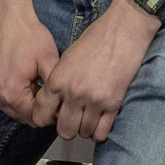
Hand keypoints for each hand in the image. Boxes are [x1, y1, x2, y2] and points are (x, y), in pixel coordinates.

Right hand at [0, 0, 59, 127]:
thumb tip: (59, 108)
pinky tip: (11, 75)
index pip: (35, 118)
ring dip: (19, 100)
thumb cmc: (28, 34)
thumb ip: (55, 90)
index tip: (53, 97)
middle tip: (41, 86)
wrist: (4, 14)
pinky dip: (3, 91)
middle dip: (33, 106)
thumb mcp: (50, 61)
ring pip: (7, 107)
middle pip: (20, 115)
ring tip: (27, 79)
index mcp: (11, 93)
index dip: (48, 110)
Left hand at [44, 0, 158, 143]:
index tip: (53, 117)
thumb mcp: (67, 58)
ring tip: (88, 119)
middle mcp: (73, 93)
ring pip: (83, 133)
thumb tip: (55, 101)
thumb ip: (59, 81)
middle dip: (66, 128)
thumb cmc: (95, 39)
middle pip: (63, 130)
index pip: (41, 114)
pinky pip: (102, 132)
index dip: (45, 118)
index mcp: (57, 80)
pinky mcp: (113, 104)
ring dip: (84, 129)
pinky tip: (100, 123)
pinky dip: (99, 132)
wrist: (123, 31)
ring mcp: (94, 101)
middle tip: (72, 120)